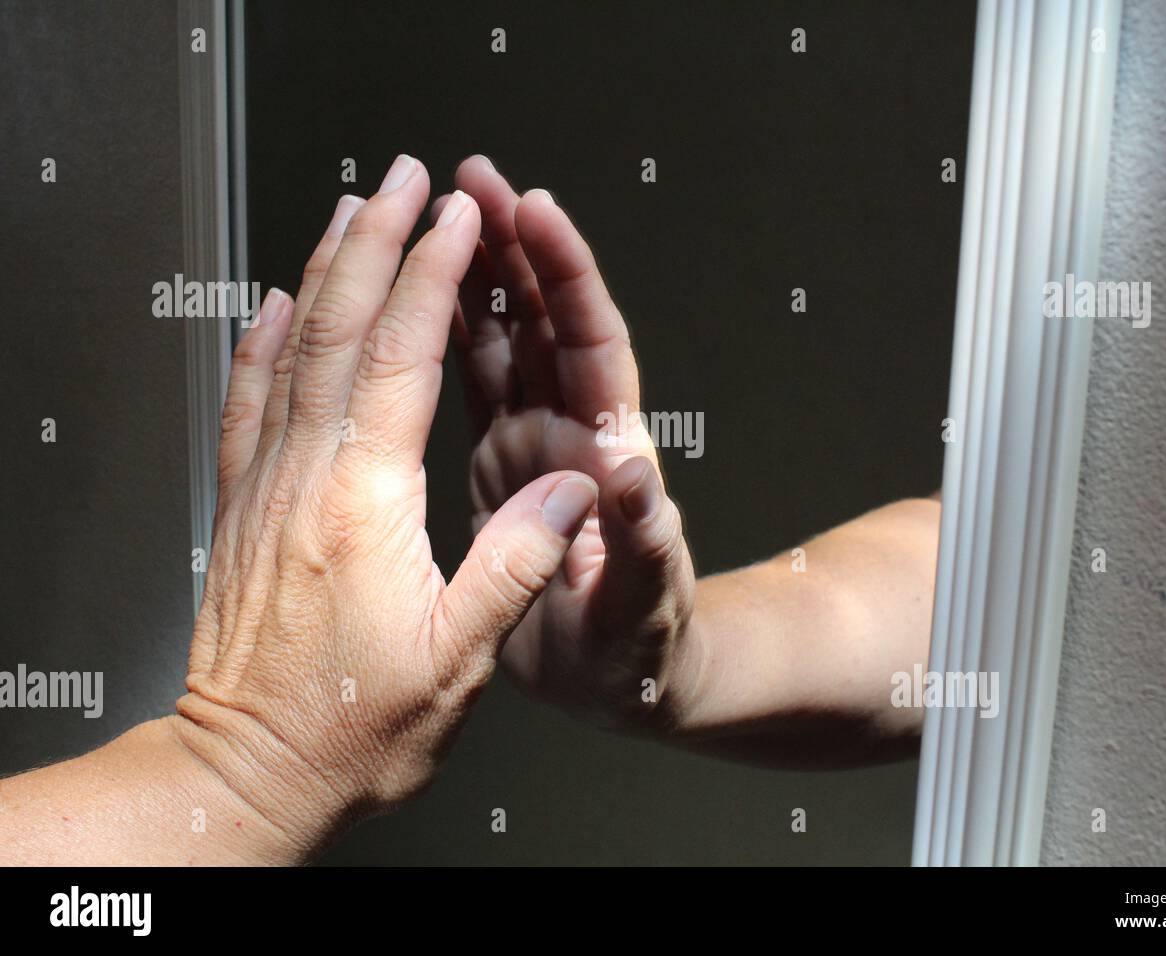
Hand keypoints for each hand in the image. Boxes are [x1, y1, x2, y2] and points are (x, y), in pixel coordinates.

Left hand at [174, 155, 597, 858]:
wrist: (247, 773)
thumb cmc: (355, 726)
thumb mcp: (460, 657)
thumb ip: (519, 560)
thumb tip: (578, 487)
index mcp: (367, 500)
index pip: (403, 355)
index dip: (434, 275)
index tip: (460, 216)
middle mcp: (306, 476)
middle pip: (340, 326)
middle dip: (379, 240)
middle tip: (408, 177)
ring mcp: (264, 486)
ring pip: (289, 348)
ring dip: (322, 269)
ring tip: (350, 208)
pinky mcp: (243, 508)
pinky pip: (245, 401)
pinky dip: (257, 341)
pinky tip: (265, 305)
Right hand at [439, 156, 696, 729]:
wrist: (619, 681)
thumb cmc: (641, 649)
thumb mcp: (645, 603)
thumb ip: (644, 543)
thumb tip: (635, 476)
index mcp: (609, 452)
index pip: (594, 342)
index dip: (567, 275)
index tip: (535, 210)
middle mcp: (572, 433)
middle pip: (546, 320)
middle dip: (513, 246)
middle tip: (472, 178)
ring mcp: (532, 445)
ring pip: (504, 342)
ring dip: (476, 278)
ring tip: (439, 215)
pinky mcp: (499, 468)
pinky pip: (472, 387)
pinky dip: (448, 340)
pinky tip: (417, 301)